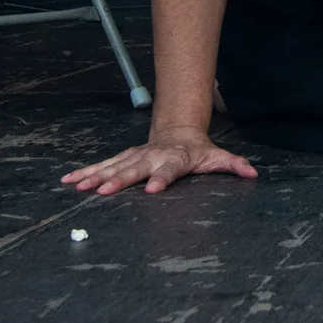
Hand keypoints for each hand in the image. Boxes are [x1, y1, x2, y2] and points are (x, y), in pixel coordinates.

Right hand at [62, 127, 258, 194]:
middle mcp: (151, 156)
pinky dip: (85, 172)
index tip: (153, 189)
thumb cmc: (197, 151)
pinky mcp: (123, 158)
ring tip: (78, 186)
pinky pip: (102, 165)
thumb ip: (233, 165)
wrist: (178, 131)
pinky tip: (68, 181)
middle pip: (134, 169)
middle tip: (103, 191)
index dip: (161, 178)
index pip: (168, 170)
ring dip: (95, 176)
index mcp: (174, 159)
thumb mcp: (217, 157)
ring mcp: (135, 156)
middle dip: (119, 180)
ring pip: (113, 166)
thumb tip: (253, 173)